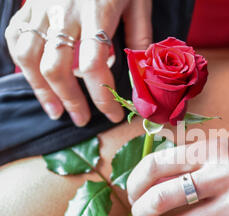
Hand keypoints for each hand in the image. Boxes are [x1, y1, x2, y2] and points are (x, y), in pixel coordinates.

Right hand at [5, 0, 151, 125]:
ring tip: (54, 110)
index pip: (96, 66)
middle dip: (70, 100)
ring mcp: (42, 9)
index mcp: (97, 13)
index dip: (103, 97)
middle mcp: (65, 14)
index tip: (112, 114)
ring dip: (40, 90)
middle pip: (57, 68)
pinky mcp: (29, 5)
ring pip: (29, 57)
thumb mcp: (138, 2)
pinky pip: (15, 38)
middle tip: (81, 119)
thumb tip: (141, 73)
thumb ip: (140, 36)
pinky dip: (22, 63)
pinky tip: (34, 79)